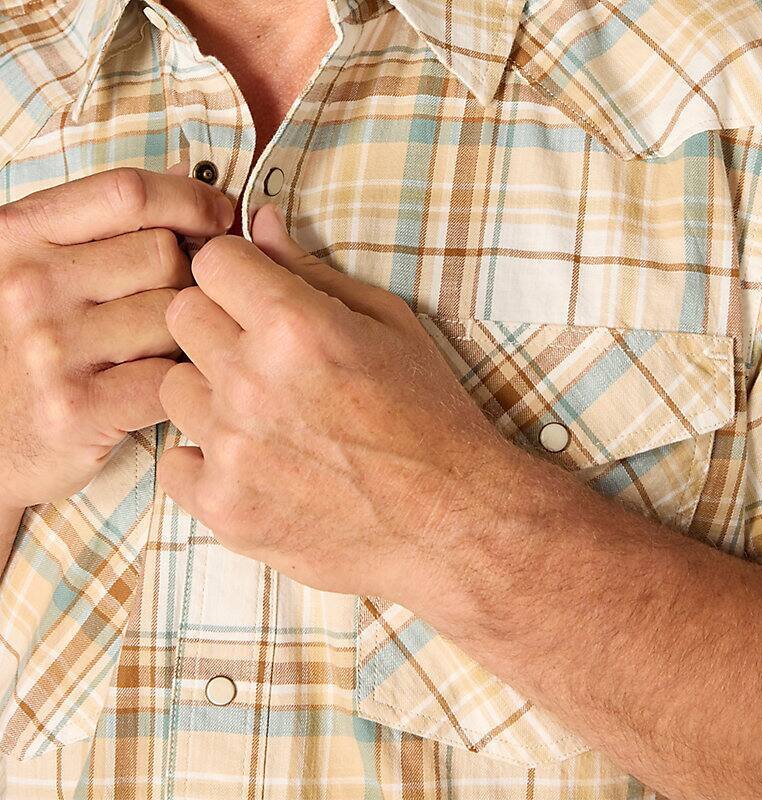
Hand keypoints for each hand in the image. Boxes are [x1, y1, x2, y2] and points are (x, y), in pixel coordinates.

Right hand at [0, 167, 232, 518]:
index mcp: (17, 235)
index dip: (189, 199)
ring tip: (153, 352)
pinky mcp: (78, 408)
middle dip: (186, 280)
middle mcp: (30, 285)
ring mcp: (52, 347)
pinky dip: (180, 384)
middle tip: (170, 306)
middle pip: (165, 257)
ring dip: (183, 337)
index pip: (128, 193)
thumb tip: (182, 171)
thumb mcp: (32, 266)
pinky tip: (155, 388)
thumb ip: (100, 222)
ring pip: (176, 319)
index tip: (217, 217)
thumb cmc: (18, 345)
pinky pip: (171, 378)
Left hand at [157, 205, 505, 602]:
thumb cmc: (429, 416)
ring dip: (211, 393)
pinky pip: (174, 462)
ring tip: (265, 417)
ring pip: (173, 387)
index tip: (252, 292)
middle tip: (261, 355)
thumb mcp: (389, 325)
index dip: (235, 272)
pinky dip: (206, 460)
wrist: (450, 519)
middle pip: (181, 316)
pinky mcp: (225, 508)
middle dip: (216, 323)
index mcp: (294, 327)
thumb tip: (261, 222)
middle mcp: (251, 383)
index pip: (211, 261)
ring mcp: (233, 450)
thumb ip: (314, 271)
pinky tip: (253, 463)